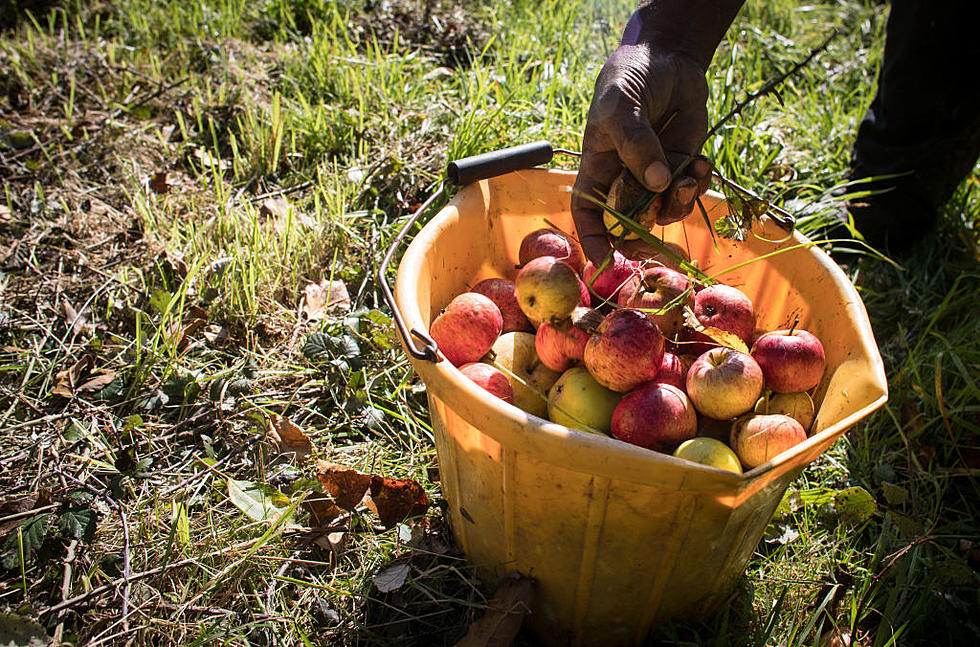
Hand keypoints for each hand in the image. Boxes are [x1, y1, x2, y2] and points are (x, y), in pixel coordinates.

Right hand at [572, 41, 713, 264]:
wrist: (668, 57)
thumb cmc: (629, 78)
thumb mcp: (622, 107)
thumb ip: (636, 145)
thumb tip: (657, 184)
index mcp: (599, 167)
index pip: (588, 212)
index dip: (593, 239)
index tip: (605, 260)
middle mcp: (626, 177)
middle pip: (629, 223)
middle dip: (645, 236)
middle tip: (661, 247)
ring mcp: (656, 173)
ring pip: (665, 210)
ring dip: (681, 202)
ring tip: (690, 174)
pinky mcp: (683, 164)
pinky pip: (691, 190)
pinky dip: (700, 183)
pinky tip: (702, 162)